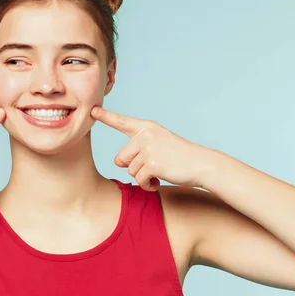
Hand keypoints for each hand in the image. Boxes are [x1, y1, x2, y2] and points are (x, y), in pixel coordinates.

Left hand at [91, 106, 214, 190]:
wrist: (201, 164)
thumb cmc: (179, 157)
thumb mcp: (158, 145)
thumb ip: (137, 148)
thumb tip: (118, 162)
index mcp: (147, 128)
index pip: (122, 122)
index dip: (106, 116)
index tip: (92, 110)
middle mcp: (146, 135)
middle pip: (121, 158)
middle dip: (133, 167)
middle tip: (152, 166)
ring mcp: (149, 149)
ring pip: (130, 170)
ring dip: (143, 177)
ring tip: (159, 173)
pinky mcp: (152, 164)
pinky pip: (139, 180)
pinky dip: (147, 185)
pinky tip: (158, 182)